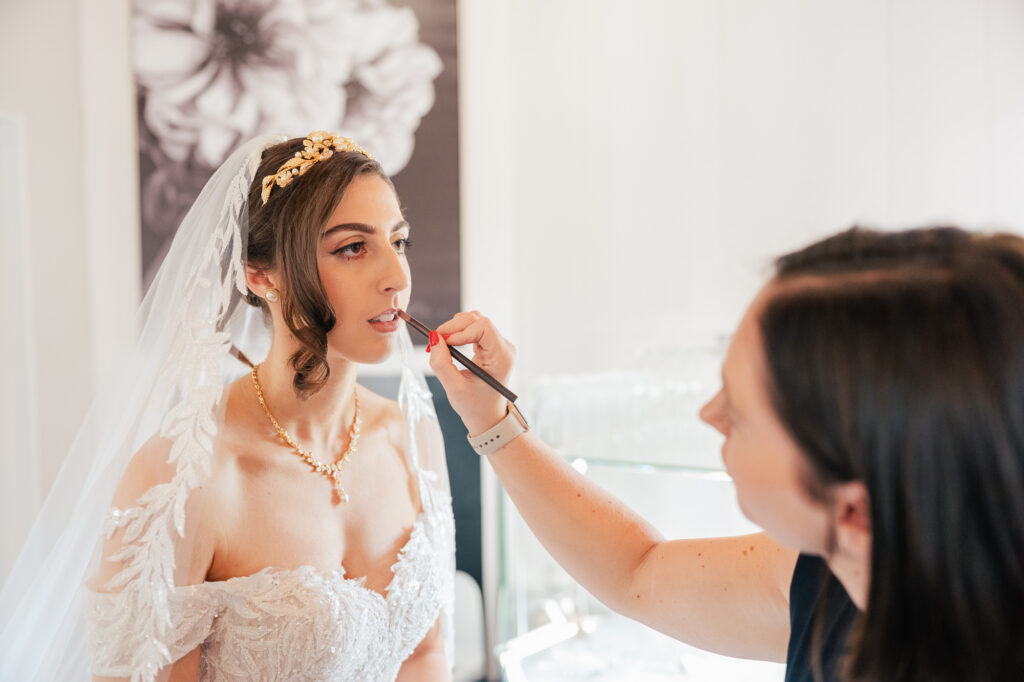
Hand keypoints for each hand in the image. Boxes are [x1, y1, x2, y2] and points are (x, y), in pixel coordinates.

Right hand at [427, 311, 515, 434]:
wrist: (488, 417)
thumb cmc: (475, 407)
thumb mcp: (454, 389)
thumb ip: (442, 363)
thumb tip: (434, 338)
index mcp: (501, 358)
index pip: (484, 327)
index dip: (461, 330)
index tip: (444, 342)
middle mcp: (504, 348)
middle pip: (478, 320)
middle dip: (454, 327)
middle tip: (436, 341)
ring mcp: (499, 345)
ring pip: (475, 321)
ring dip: (455, 328)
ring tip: (441, 345)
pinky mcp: (492, 345)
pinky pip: (474, 328)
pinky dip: (458, 333)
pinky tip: (449, 345)